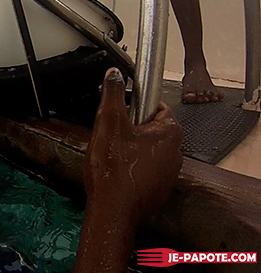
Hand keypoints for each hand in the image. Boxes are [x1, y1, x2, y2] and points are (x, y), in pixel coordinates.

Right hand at [85, 68, 182, 225]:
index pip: (156, 107)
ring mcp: (169, 173)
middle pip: (152, 129)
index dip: (135, 109)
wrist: (112, 209)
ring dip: (133, 150)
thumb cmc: (113, 169)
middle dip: (133, 130)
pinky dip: (134, 169)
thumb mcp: (108, 122)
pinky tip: (118, 172)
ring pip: (149, 151)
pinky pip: (147, 170)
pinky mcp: (160, 189)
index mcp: (170, 132)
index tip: (121, 116)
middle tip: (113, 137)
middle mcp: (176, 152)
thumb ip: (113, 94)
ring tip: (113, 156)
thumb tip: (114, 75)